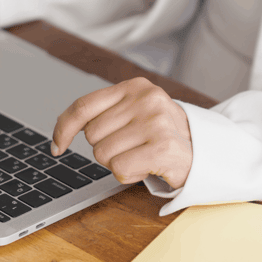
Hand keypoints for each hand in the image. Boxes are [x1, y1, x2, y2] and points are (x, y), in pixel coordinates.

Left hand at [51, 77, 192, 188]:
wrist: (205, 150)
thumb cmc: (162, 133)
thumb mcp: (134, 112)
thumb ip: (103, 113)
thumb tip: (62, 129)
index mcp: (134, 87)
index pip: (83, 106)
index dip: (63, 128)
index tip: (57, 146)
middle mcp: (146, 99)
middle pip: (92, 136)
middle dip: (106, 148)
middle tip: (132, 146)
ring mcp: (156, 122)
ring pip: (104, 155)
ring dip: (118, 163)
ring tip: (141, 155)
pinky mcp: (163, 148)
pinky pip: (120, 169)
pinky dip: (129, 175)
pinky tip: (147, 166)